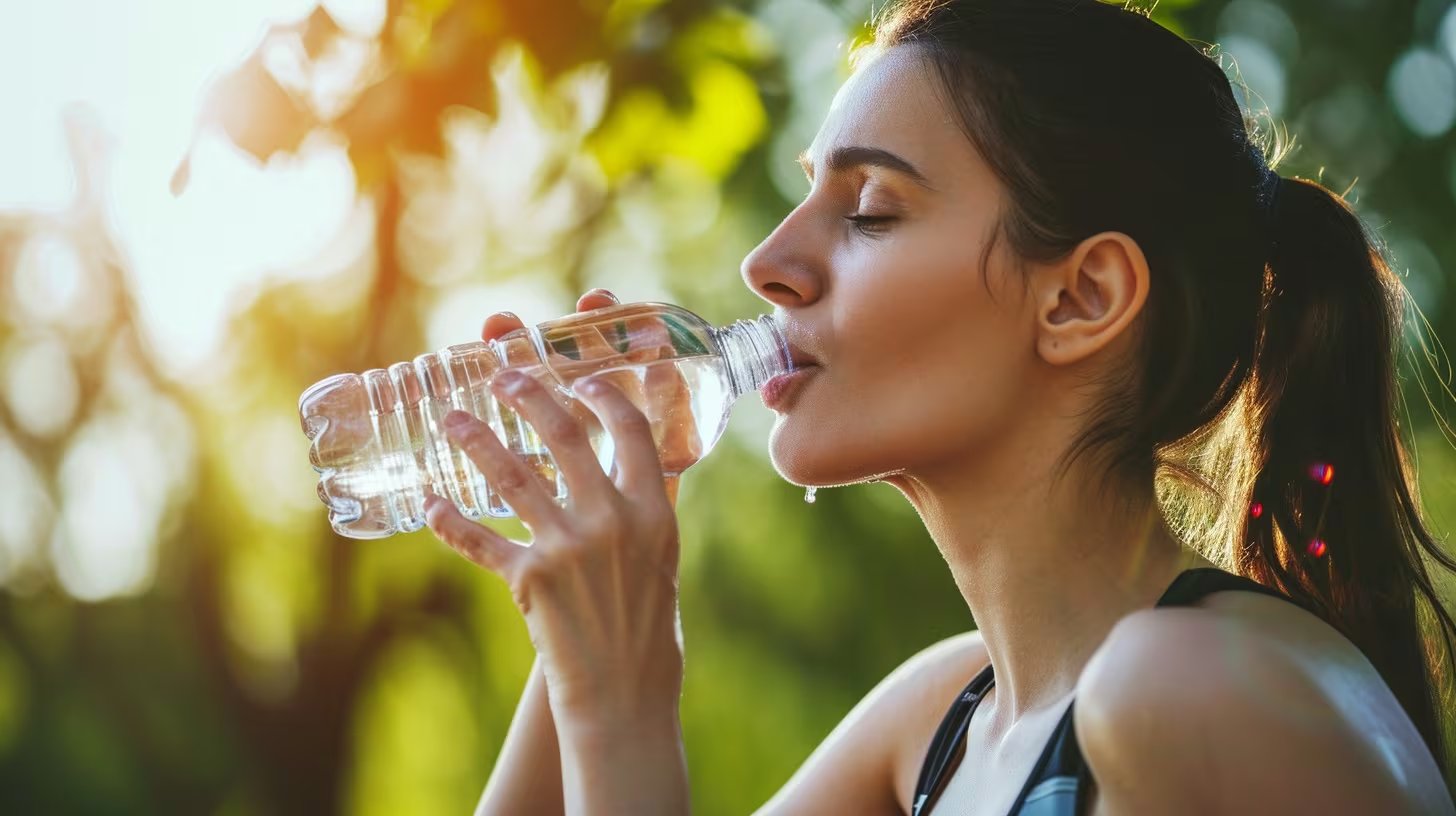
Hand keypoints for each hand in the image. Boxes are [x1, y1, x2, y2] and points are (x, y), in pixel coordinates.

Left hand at [428, 288, 684, 725]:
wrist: (625, 694)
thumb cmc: (648, 626)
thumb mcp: (662, 558)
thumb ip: (650, 507)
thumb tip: (649, 461)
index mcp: (653, 513)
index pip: (632, 432)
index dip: (605, 394)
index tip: (581, 375)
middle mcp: (613, 523)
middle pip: (565, 437)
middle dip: (529, 396)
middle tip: (502, 375)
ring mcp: (568, 549)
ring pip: (513, 476)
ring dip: (477, 441)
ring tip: (451, 419)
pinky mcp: (530, 581)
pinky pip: (480, 540)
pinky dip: (451, 522)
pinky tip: (432, 503)